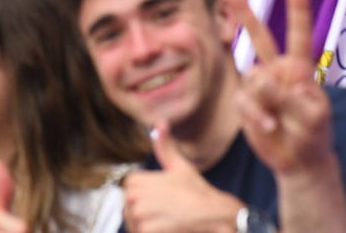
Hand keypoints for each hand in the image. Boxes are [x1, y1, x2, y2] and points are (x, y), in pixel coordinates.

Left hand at [121, 121, 242, 231]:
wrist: (217, 215)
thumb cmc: (198, 193)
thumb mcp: (179, 167)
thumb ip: (165, 147)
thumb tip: (159, 123)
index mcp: (136, 181)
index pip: (129, 196)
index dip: (146, 201)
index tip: (162, 202)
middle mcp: (134, 196)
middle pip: (129, 212)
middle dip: (146, 216)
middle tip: (168, 215)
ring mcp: (140, 215)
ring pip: (135, 226)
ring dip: (149, 227)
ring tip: (168, 223)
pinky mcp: (148, 231)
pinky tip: (169, 229)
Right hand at [231, 0, 339, 176]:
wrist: (299, 160)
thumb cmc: (313, 133)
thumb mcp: (314, 116)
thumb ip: (290, 95)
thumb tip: (261, 78)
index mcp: (300, 69)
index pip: (299, 36)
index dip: (297, 12)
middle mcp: (277, 71)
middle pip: (260, 38)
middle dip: (245, 14)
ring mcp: (259, 86)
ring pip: (252, 79)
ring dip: (263, 101)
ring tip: (276, 122)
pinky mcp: (246, 102)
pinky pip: (244, 101)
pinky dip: (255, 115)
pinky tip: (268, 126)